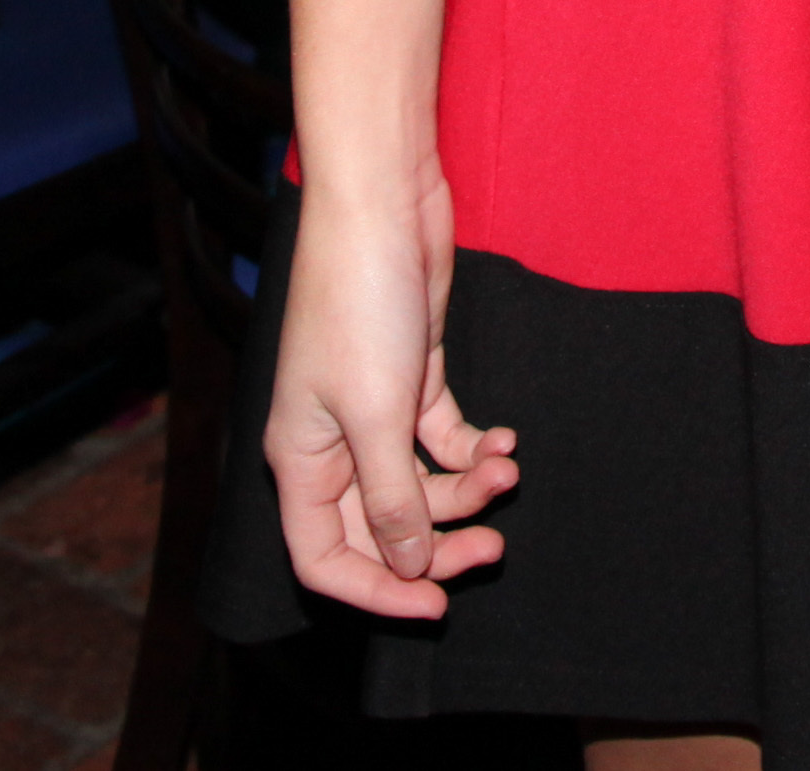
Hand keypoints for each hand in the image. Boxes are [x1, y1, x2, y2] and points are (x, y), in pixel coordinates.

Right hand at [266, 162, 516, 617]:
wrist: (382, 204)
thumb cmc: (357, 300)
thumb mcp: (375, 414)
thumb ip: (392, 498)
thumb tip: (409, 565)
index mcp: (300, 461)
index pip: (326, 559)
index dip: (377, 590)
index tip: (435, 606)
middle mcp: (332, 443)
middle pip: (382, 527)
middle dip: (439, 542)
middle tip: (494, 547)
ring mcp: (373, 408)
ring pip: (420, 482)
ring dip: (467, 488)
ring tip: (509, 469)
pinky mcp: (412, 373)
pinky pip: (442, 436)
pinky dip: (473, 446)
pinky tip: (506, 441)